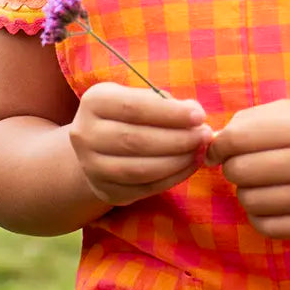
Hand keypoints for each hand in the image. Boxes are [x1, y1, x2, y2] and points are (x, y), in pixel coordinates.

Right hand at [69, 83, 212, 206]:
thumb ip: (166, 103)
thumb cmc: (128, 115)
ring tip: (199, 150)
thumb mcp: (139, 98)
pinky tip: (190, 165)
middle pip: (136, 140)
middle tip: (204, 135)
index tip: (199, 116)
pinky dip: (173, 177)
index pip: (133, 107)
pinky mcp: (106, 191)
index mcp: (94, 102)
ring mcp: (92, 167)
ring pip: (140, 169)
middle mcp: (85, 135)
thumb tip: (195, 115)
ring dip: (178, 161)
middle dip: (178, 139)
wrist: (98, 147)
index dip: (169, 113)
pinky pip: (145, 188)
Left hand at [204, 100, 289, 238]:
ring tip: (261, 181)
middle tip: (244, 163)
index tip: (219, 148)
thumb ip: (255, 120)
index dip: (218, 144)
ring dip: (246, 190)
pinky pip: (266, 227)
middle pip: (239, 171)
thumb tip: (214, 142)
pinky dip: (258, 214)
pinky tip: (270, 201)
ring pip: (249, 200)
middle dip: (232, 167)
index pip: (237, 139)